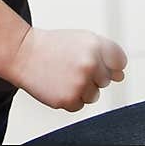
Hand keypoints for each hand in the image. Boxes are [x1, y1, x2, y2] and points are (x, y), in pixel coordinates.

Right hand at [9, 26, 126, 111]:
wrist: (24, 53)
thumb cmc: (53, 46)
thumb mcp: (81, 40)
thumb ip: (105, 55)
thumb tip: (120, 77)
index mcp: (96, 44)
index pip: (120, 62)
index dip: (110, 64)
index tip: (98, 62)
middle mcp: (90, 63)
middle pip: (106, 80)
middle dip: (93, 75)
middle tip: (71, 65)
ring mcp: (80, 83)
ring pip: (94, 95)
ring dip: (82, 88)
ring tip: (64, 74)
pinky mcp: (69, 99)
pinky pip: (80, 105)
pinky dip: (70, 98)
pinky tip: (58, 84)